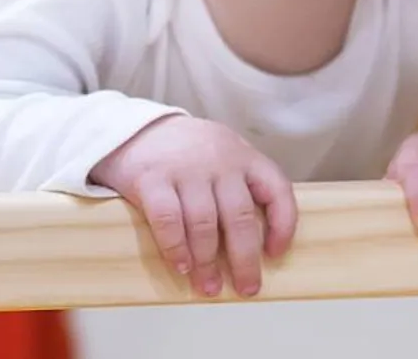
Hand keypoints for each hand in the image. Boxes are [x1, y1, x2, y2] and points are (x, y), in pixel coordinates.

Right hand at [88, 115, 296, 297]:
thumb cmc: (186, 152)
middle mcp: (218, 160)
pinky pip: (168, 220)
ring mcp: (184, 168)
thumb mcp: (222, 153)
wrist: (134, 129)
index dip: (282, 226)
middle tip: (245, 288)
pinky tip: (181, 266)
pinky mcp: (151, 178)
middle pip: (239, 217)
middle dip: (245, 260)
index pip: (276, 189)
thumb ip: (241, 184)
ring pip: (204, 223)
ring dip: (207, 262)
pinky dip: (176, 248)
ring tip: (208, 285)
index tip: (274, 254)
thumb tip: (258, 244)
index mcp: (242, 155)